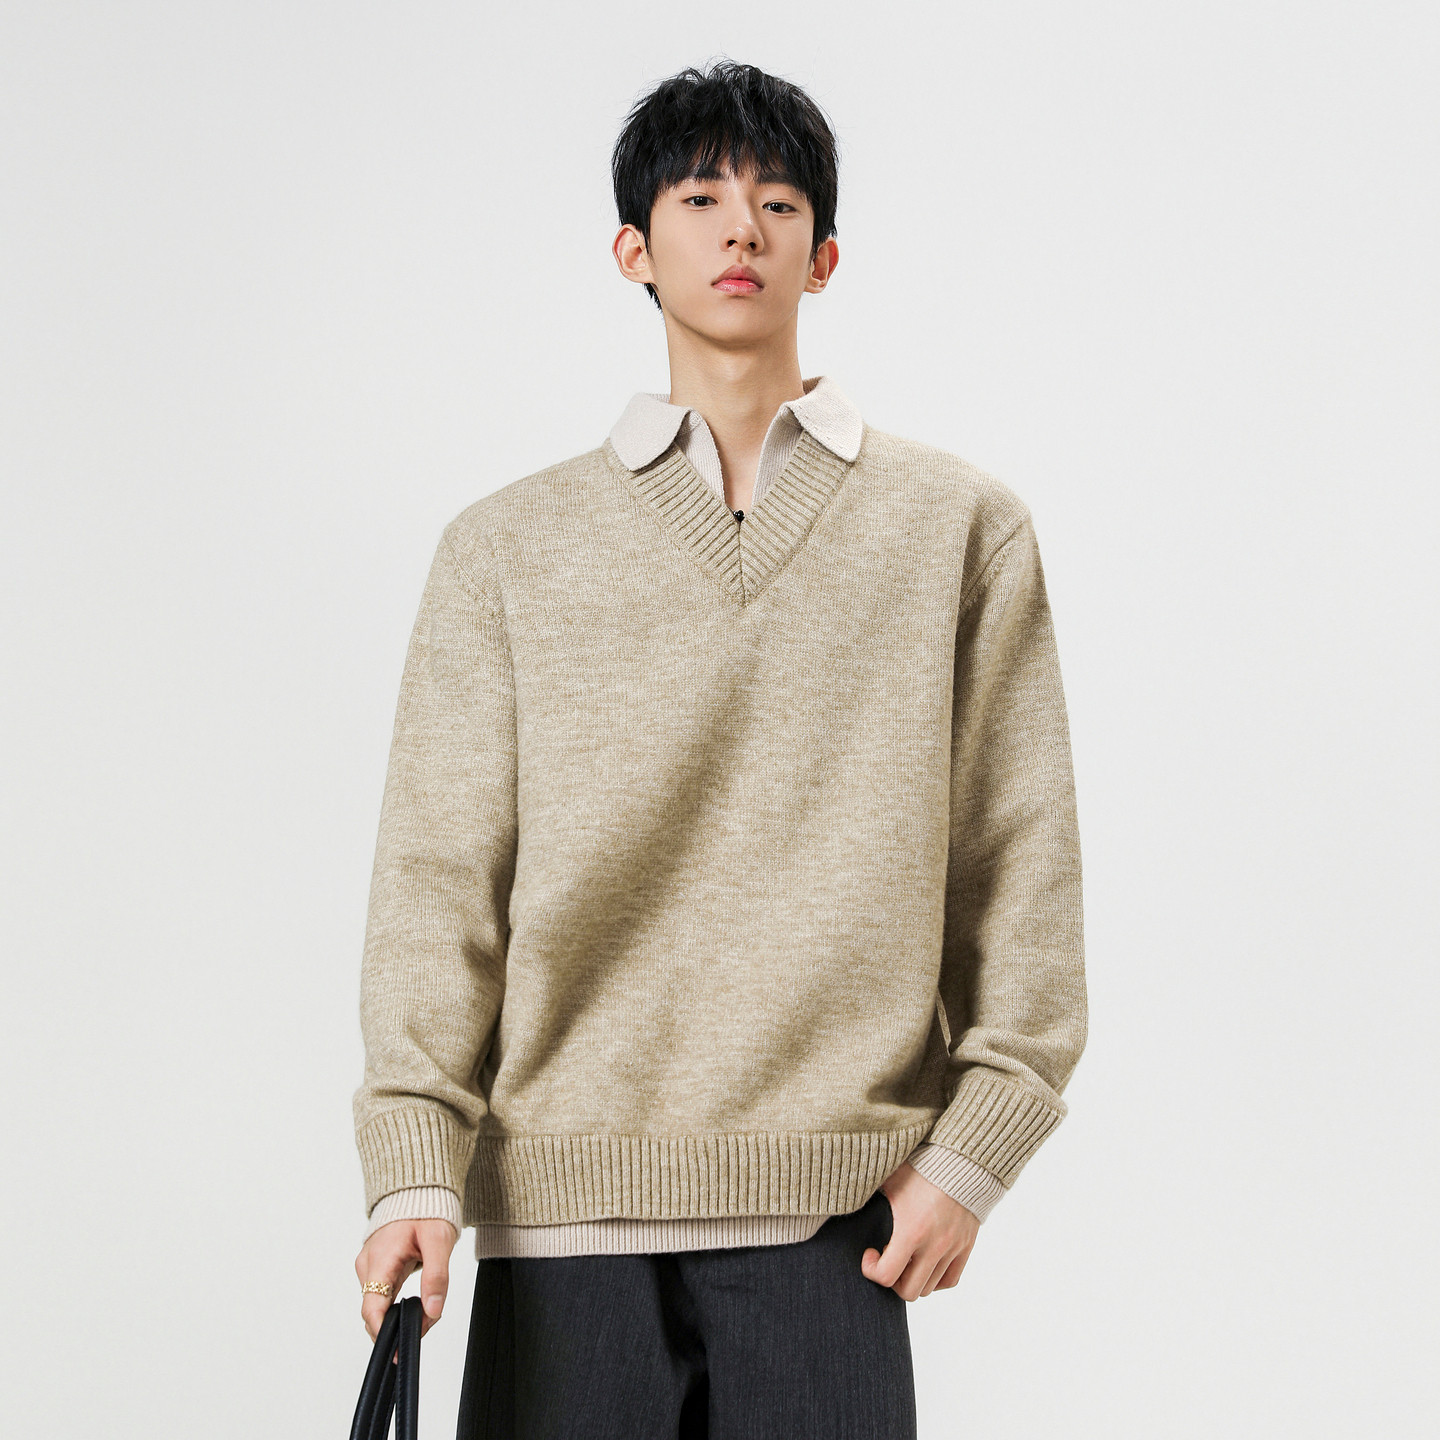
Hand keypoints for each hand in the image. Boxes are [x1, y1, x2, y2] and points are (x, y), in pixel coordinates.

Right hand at [355, 1218, 458, 1340]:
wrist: (419, 1191)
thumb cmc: (427, 1210)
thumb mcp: (439, 1240)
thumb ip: (437, 1277)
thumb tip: (432, 1311)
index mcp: (380, 1259)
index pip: (371, 1307)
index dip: (383, 1332)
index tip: (399, 1347)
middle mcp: (368, 1265)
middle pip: (376, 1311)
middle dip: (400, 1324)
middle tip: (430, 1321)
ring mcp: (370, 1267)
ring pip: (379, 1305)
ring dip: (400, 1315)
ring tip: (429, 1309)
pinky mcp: (376, 1268)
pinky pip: (383, 1295)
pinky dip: (398, 1304)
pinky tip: (418, 1301)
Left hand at [860, 1161, 979, 1300]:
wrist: (961, 1159)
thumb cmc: (921, 1167)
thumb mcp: (890, 1180)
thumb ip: (867, 1193)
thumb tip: (840, 1194)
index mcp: (911, 1231)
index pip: (887, 1276)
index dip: (871, 1270)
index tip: (869, 1253)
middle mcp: (934, 1246)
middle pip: (908, 1291)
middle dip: (892, 1279)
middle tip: (887, 1257)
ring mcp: (952, 1249)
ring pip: (928, 1288)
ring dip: (912, 1278)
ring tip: (905, 1255)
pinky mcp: (965, 1247)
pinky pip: (949, 1280)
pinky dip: (934, 1279)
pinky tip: (923, 1262)